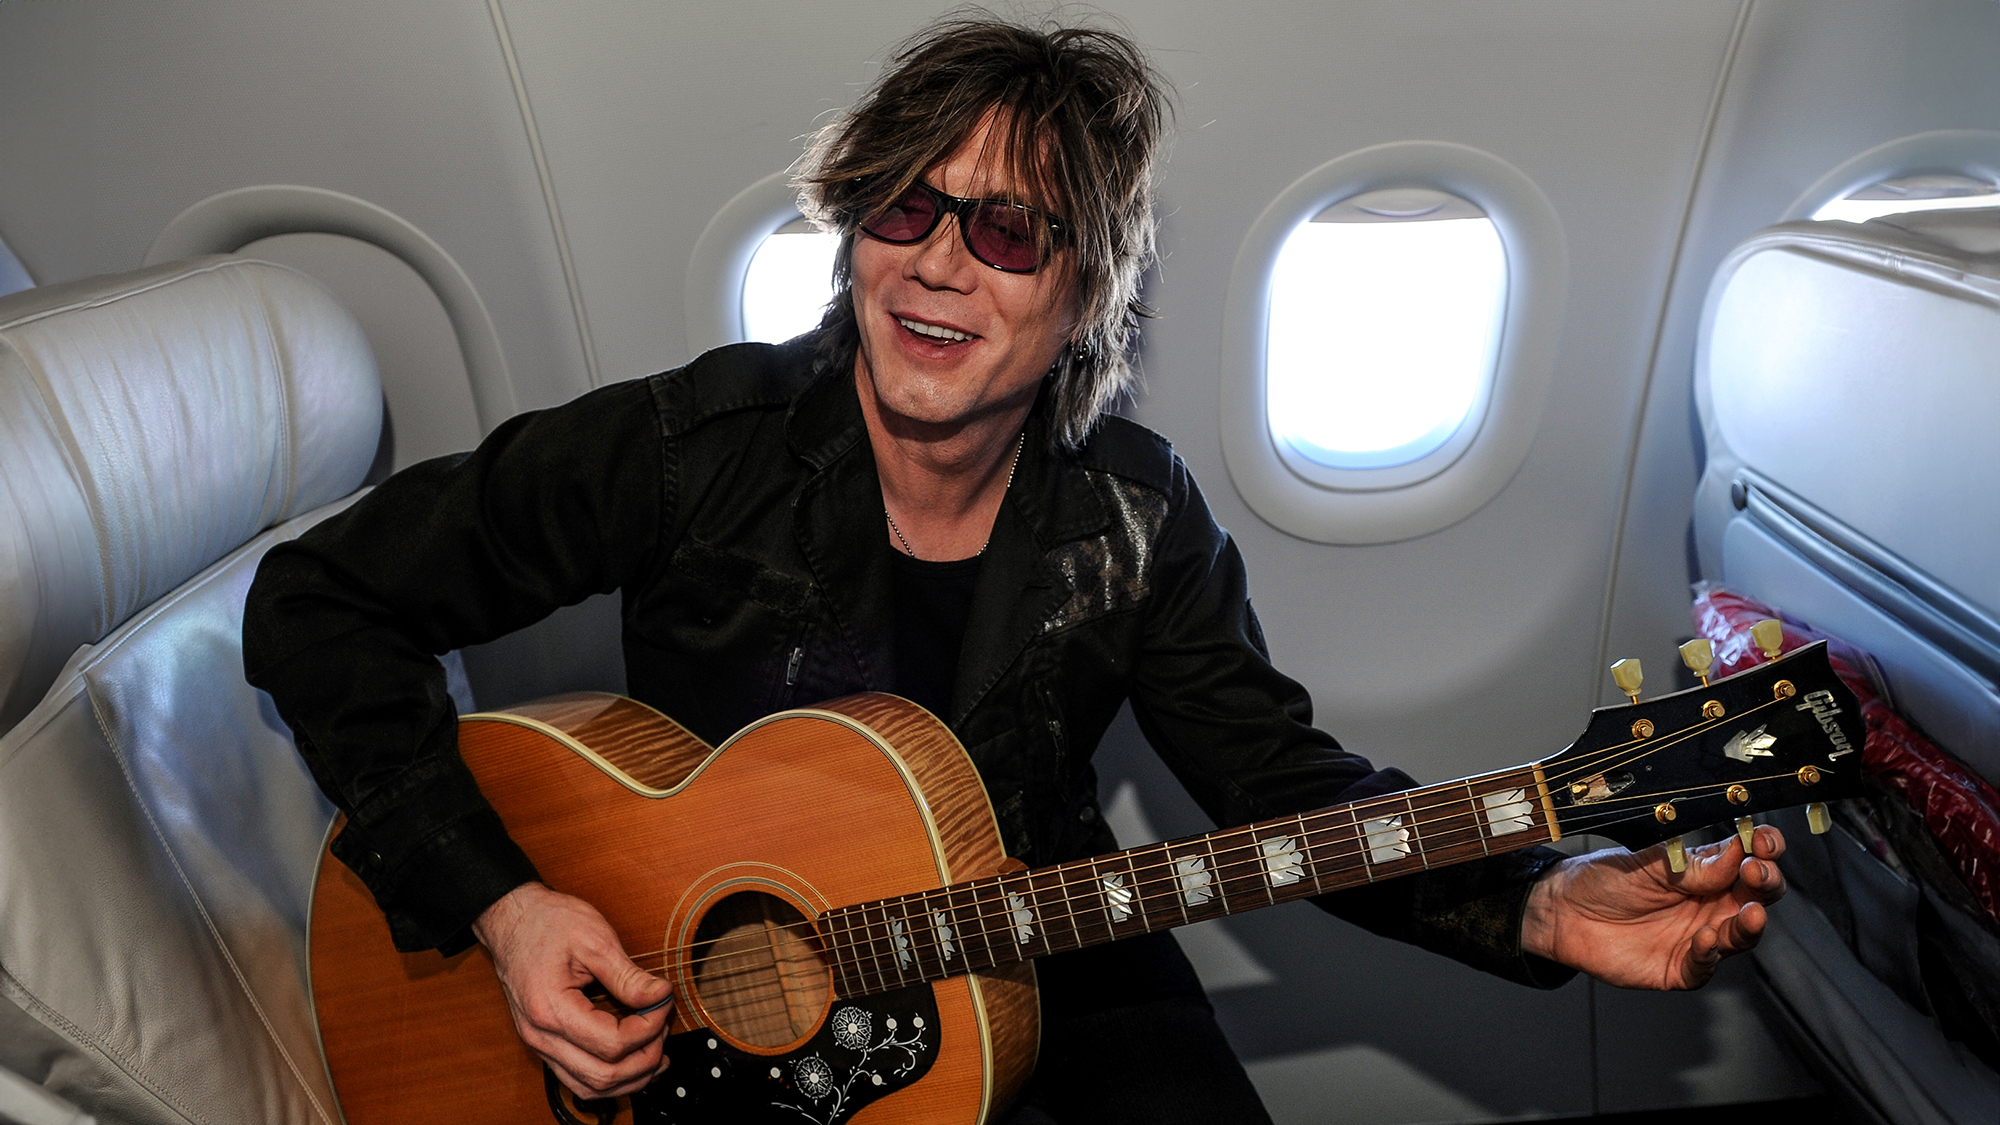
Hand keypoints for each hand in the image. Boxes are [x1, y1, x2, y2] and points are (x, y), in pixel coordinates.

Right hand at [471, 881, 673, 1098]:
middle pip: (603, 1075)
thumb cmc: (546, 923)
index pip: (612, 1043)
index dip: (648, 1028)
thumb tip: (659, 996)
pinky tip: (632, 1062)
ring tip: (656, 1054)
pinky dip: (610, 1078)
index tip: (663, 1003)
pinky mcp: (545, 1043)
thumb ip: (628, 975)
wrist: (512, 920)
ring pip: (590, 1087)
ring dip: (629, 1078)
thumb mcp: (594, 938)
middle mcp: (541, 1036)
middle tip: (663, 1028)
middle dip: (644, 1058)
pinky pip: (578, 1078)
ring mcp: (540, 1043)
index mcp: (551, 1009)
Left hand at [1521, 824, 1786, 989]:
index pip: (1750, 858)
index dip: (1764, 849)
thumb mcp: (1647, 862)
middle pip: (1757, 897)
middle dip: (1766, 884)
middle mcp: (1710, 904)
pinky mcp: (1679, 967)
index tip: (1764, 842)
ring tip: (1750, 912)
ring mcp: (1698, 936)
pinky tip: (1706, 938)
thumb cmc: (1604, 879)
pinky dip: (1709, 954)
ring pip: (1740, 935)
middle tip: (1757, 873)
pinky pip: (1704, 966)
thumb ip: (1690, 864)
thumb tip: (1734, 853)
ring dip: (1749, 925)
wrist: (1564, 910)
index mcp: (1707, 871)